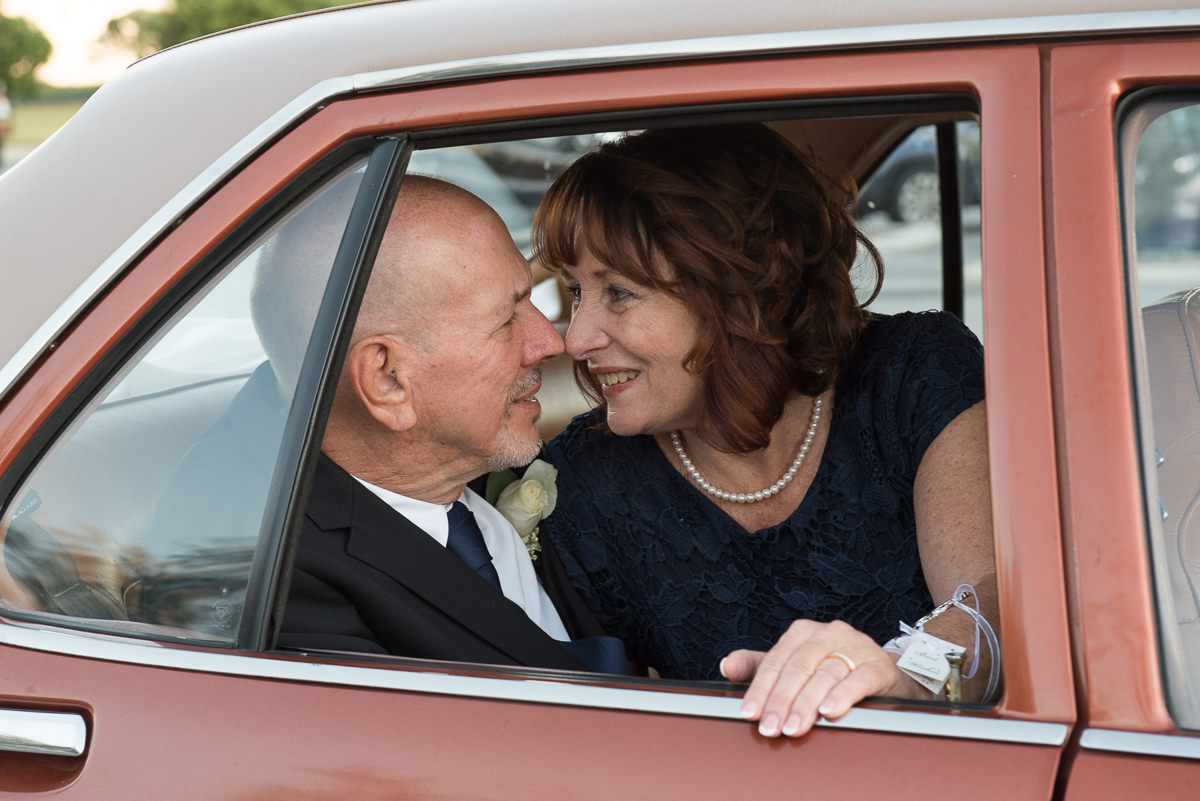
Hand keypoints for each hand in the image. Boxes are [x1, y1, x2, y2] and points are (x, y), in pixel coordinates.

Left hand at [721, 619, 909, 737]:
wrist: (882, 675)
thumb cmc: (833, 670)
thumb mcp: (793, 666)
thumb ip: (759, 667)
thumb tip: (726, 666)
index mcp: (802, 632)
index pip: (775, 661)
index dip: (760, 689)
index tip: (749, 713)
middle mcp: (828, 633)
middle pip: (798, 668)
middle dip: (781, 701)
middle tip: (771, 727)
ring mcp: (855, 646)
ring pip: (825, 674)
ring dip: (807, 703)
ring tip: (795, 727)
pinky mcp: (878, 664)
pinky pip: (858, 679)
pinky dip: (842, 695)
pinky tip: (829, 711)